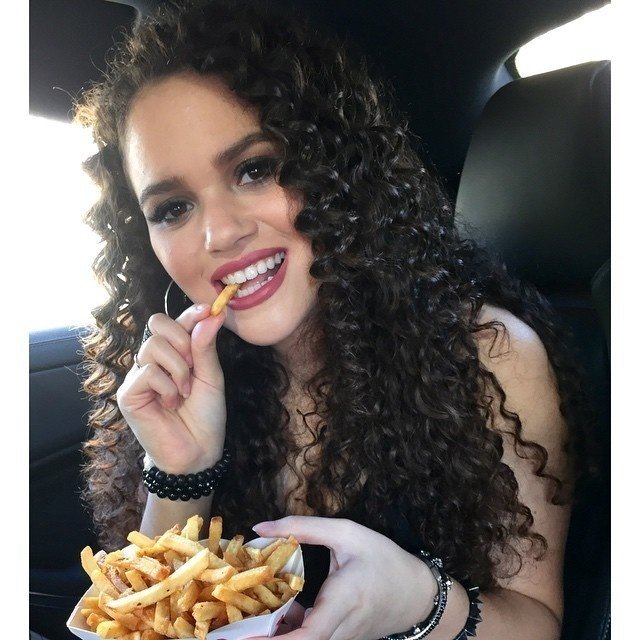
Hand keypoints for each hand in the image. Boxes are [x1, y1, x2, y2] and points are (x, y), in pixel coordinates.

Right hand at [116, 303, 226, 472]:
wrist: (198, 451)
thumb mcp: (211, 377)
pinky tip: (172, 403)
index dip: (190, 313)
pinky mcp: (128, 394)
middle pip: (158, 324)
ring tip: (185, 391)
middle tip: (194, 366)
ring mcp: (138, 376)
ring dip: (178, 369)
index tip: (209, 309)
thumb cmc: (206, 416)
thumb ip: (206, 347)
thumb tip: (211, 314)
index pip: (175, 322)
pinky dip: (167, 387)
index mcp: (174, 354)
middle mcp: (153, 361)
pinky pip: (147, 372)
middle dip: (182, 340)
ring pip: (153, 347)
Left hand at [249, 517, 436, 639]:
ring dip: (273, 636)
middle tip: (226, 632)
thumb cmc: (384, 559)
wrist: (417, 594)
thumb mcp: (347, 533)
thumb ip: (303, 528)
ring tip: (240, 620)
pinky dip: (288, 632)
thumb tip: (259, 527)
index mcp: (343, 601)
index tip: (243, 636)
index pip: (309, 634)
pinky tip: (275, 614)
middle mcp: (341, 629)